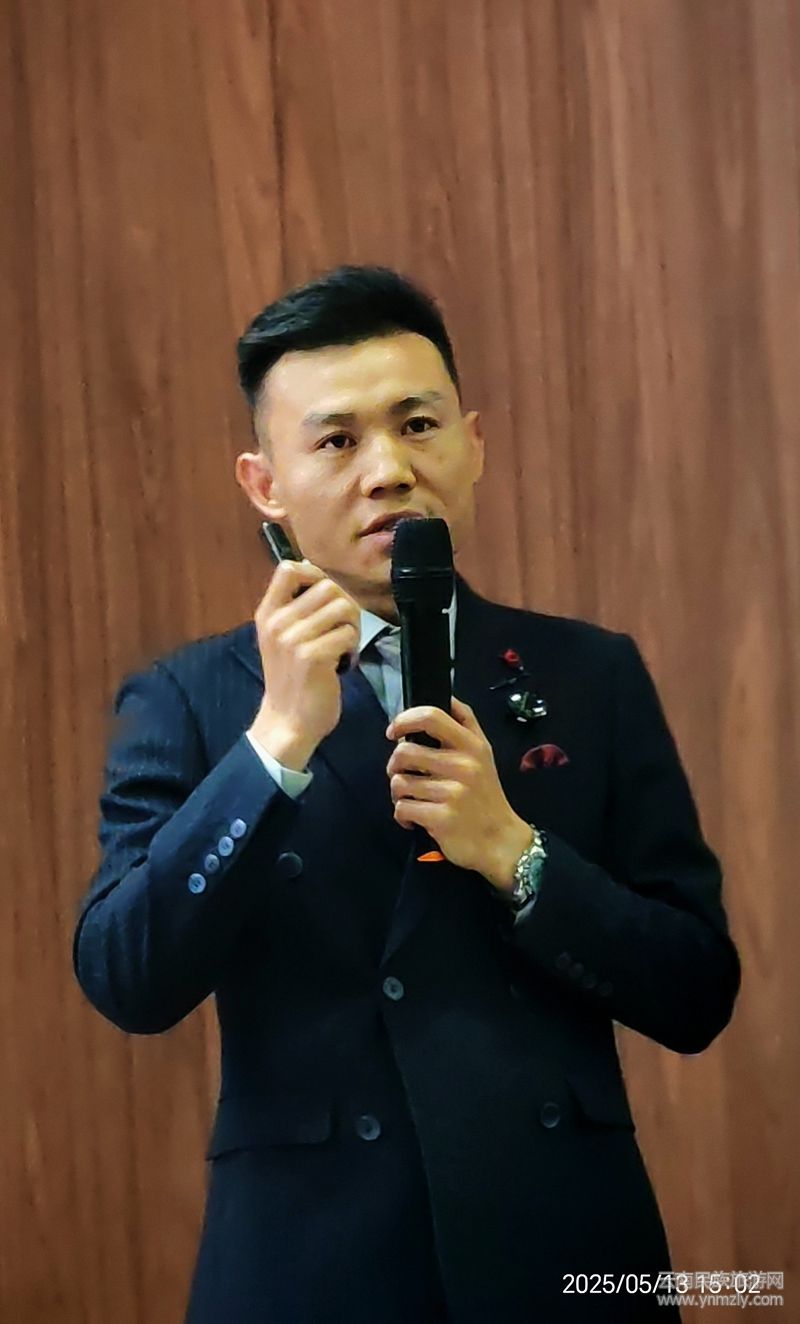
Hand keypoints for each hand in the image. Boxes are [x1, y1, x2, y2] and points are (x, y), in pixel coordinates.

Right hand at [249, 560, 359, 768]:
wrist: (287, 721)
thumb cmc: (290, 678)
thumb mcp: (281, 638)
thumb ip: (295, 607)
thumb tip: (316, 573)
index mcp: (267, 613)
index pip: (288, 568)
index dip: (315, 574)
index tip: (325, 597)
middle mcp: (277, 622)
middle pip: (327, 586)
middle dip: (345, 604)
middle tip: (344, 629)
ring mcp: (294, 639)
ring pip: (343, 607)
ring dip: (353, 626)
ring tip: (344, 646)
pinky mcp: (313, 656)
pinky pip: (348, 633)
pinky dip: (353, 648)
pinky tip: (343, 664)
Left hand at [385, 697, 533, 892]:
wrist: (501, 841)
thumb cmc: (486, 796)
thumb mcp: (484, 755)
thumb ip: (465, 726)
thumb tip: (445, 696)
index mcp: (472, 745)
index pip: (431, 715)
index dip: (404, 719)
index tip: (394, 732)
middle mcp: (464, 765)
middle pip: (405, 751)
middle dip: (394, 764)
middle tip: (402, 774)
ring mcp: (452, 792)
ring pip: (399, 782)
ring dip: (399, 793)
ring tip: (413, 799)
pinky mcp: (441, 818)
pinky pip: (402, 808)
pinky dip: (403, 815)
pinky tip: (416, 819)